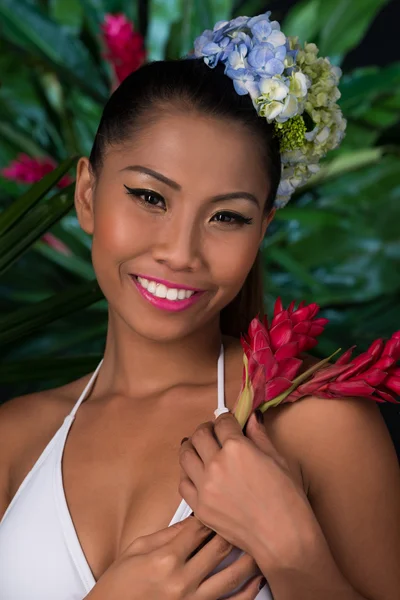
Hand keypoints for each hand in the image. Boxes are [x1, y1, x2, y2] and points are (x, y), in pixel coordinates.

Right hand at [85, 515, 263, 598]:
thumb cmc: (120, 584)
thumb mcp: (137, 550)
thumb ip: (167, 533)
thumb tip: (193, 518)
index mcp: (165, 558)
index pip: (200, 527)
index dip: (215, 511)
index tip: (225, 501)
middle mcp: (182, 580)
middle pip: (220, 546)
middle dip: (236, 528)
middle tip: (249, 514)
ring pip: (232, 575)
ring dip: (248, 557)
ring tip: (261, 540)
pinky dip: (248, 592)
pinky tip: (257, 579)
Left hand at [179, 412, 319, 566]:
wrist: (282, 538)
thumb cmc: (287, 500)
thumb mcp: (277, 460)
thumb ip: (259, 436)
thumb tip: (252, 417)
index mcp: (237, 448)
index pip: (222, 422)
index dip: (226, 419)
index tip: (228, 422)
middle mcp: (216, 464)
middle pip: (199, 435)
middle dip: (207, 429)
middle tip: (213, 432)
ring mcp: (204, 486)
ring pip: (185, 455)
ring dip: (192, 447)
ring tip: (200, 449)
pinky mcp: (199, 507)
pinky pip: (183, 483)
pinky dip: (188, 474)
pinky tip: (197, 474)